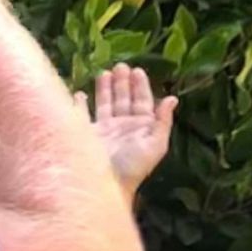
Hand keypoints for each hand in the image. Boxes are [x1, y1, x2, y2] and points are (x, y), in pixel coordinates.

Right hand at [75, 64, 176, 198]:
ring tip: (104, 72)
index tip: (138, 70)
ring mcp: (103, 130)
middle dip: (123, 83)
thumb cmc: (133, 166)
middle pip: (123, 99)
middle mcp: (122, 127)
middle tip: (121, 65)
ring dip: (105, 89)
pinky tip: (79, 93)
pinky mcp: (85, 134)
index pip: (142, 102)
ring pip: (104, 103)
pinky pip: (81, 115)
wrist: (105, 185)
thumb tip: (172, 99)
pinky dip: (79, 104)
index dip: (141, 86)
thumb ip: (163, 121)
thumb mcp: (155, 145)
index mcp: (140, 128)